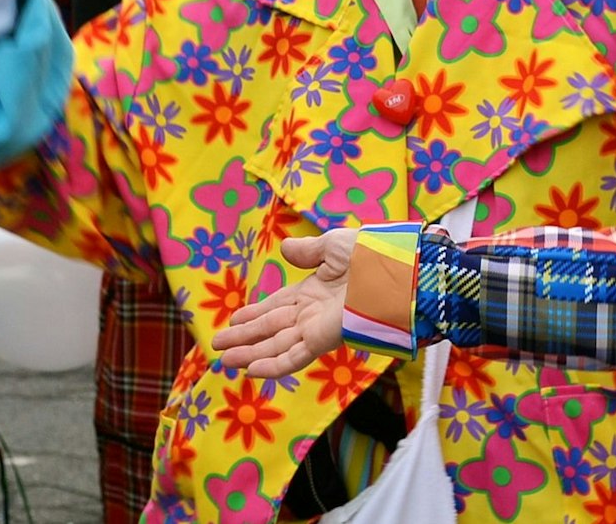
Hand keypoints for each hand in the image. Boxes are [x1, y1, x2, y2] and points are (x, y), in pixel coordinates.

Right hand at [210, 229, 359, 377]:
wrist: (396, 272)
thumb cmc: (371, 255)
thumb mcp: (333, 245)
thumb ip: (308, 252)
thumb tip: (285, 248)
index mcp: (315, 290)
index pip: (278, 305)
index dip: (255, 313)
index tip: (234, 320)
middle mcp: (313, 312)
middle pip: (271, 328)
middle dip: (245, 337)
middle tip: (218, 344)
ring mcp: (317, 328)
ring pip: (277, 345)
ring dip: (251, 353)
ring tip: (224, 360)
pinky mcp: (324, 340)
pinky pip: (294, 356)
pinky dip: (274, 365)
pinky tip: (252, 371)